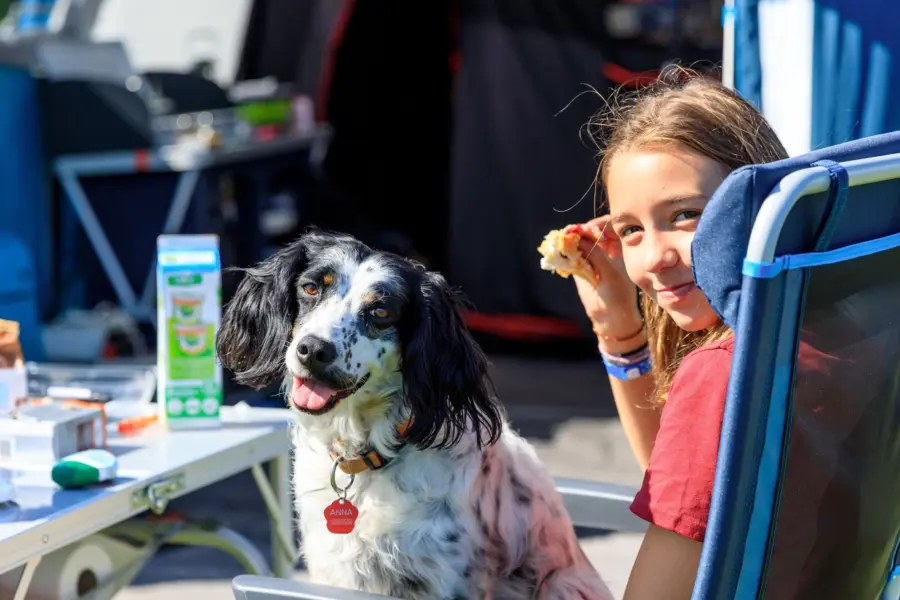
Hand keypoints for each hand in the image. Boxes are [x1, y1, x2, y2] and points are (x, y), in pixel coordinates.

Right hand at [567, 217, 643, 350]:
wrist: (610, 316)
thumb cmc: (618, 294)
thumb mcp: (610, 273)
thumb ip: (595, 254)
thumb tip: (578, 237)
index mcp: (621, 245)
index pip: (610, 225)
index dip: (598, 224)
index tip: (589, 228)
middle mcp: (606, 247)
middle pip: (592, 230)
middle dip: (581, 230)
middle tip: (574, 232)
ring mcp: (592, 255)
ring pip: (580, 241)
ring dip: (571, 239)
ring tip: (566, 240)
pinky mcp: (580, 264)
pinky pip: (571, 253)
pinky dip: (566, 250)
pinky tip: (562, 250)